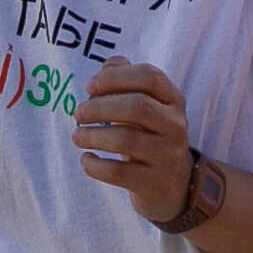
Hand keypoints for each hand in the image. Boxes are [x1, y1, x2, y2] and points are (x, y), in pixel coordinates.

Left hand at [74, 60, 198, 224]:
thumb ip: (126, 80)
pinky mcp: (155, 183)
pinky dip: (95, 165)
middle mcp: (176, 125)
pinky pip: (119, 173)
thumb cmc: (150, 136)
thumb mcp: (146, 106)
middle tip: (78, 114)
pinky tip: (86, 159)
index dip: (115, 78)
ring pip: (126, 140)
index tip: (89, 88)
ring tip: (77, 136)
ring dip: (93, 135)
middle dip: (100, 107)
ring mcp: (168, 156)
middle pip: (137, 107)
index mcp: (173, 100)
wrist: (174, 186)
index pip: (149, 77)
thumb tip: (108, 66)